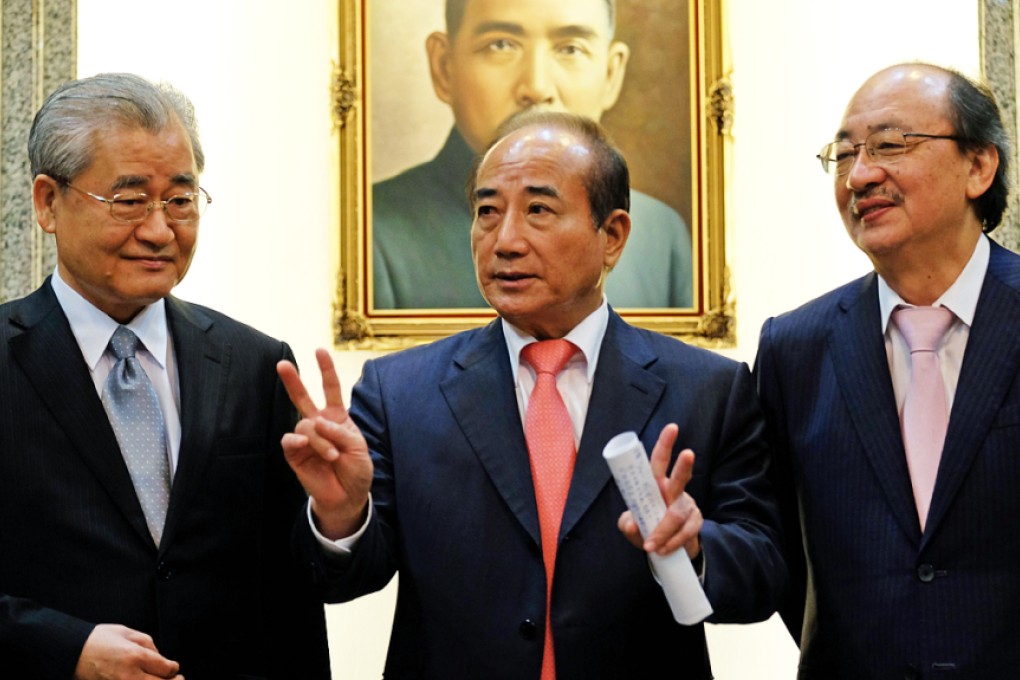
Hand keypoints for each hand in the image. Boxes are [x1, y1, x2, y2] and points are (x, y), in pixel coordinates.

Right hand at [74, 624, 182, 679]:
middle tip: (176, 679)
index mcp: (135, 656)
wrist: (71, 653)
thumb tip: (162, 659)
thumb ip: (149, 645)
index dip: (173, 668)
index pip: (166, 669)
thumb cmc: (98, 640)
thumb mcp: (127, 633)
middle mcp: (129, 676)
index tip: (173, 667)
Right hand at [277, 349, 373, 539]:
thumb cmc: (356, 470)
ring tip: (332, 456)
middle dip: (292, 381)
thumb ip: (340, 432)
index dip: (326, 370)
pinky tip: (303, 444)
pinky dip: (297, 441)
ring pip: (304, 425)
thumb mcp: (359, 448)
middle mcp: (319, 424)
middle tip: (282, 364)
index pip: (331, 389)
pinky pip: (290, 441)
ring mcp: (306, 439)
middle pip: (303, 398)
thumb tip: (318, 421)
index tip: (320, 351)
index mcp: (337, 418)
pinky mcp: (295, 455)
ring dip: (320, 439)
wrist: (348, 497)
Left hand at [617, 423, 702, 558]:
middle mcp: (674, 491)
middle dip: (683, 464)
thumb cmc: (647, 527)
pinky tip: (662, 550)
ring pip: (677, 514)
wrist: (668, 548)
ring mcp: (687, 506)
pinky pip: (684, 532)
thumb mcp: (632, 524)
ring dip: (663, 531)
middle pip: (680, 476)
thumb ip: (628, 523)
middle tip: (687, 453)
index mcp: (656, 484)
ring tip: (651, 545)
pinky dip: (670, 542)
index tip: (672, 427)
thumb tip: (632, 524)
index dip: (665, 444)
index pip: (659, 461)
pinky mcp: (695, 523)